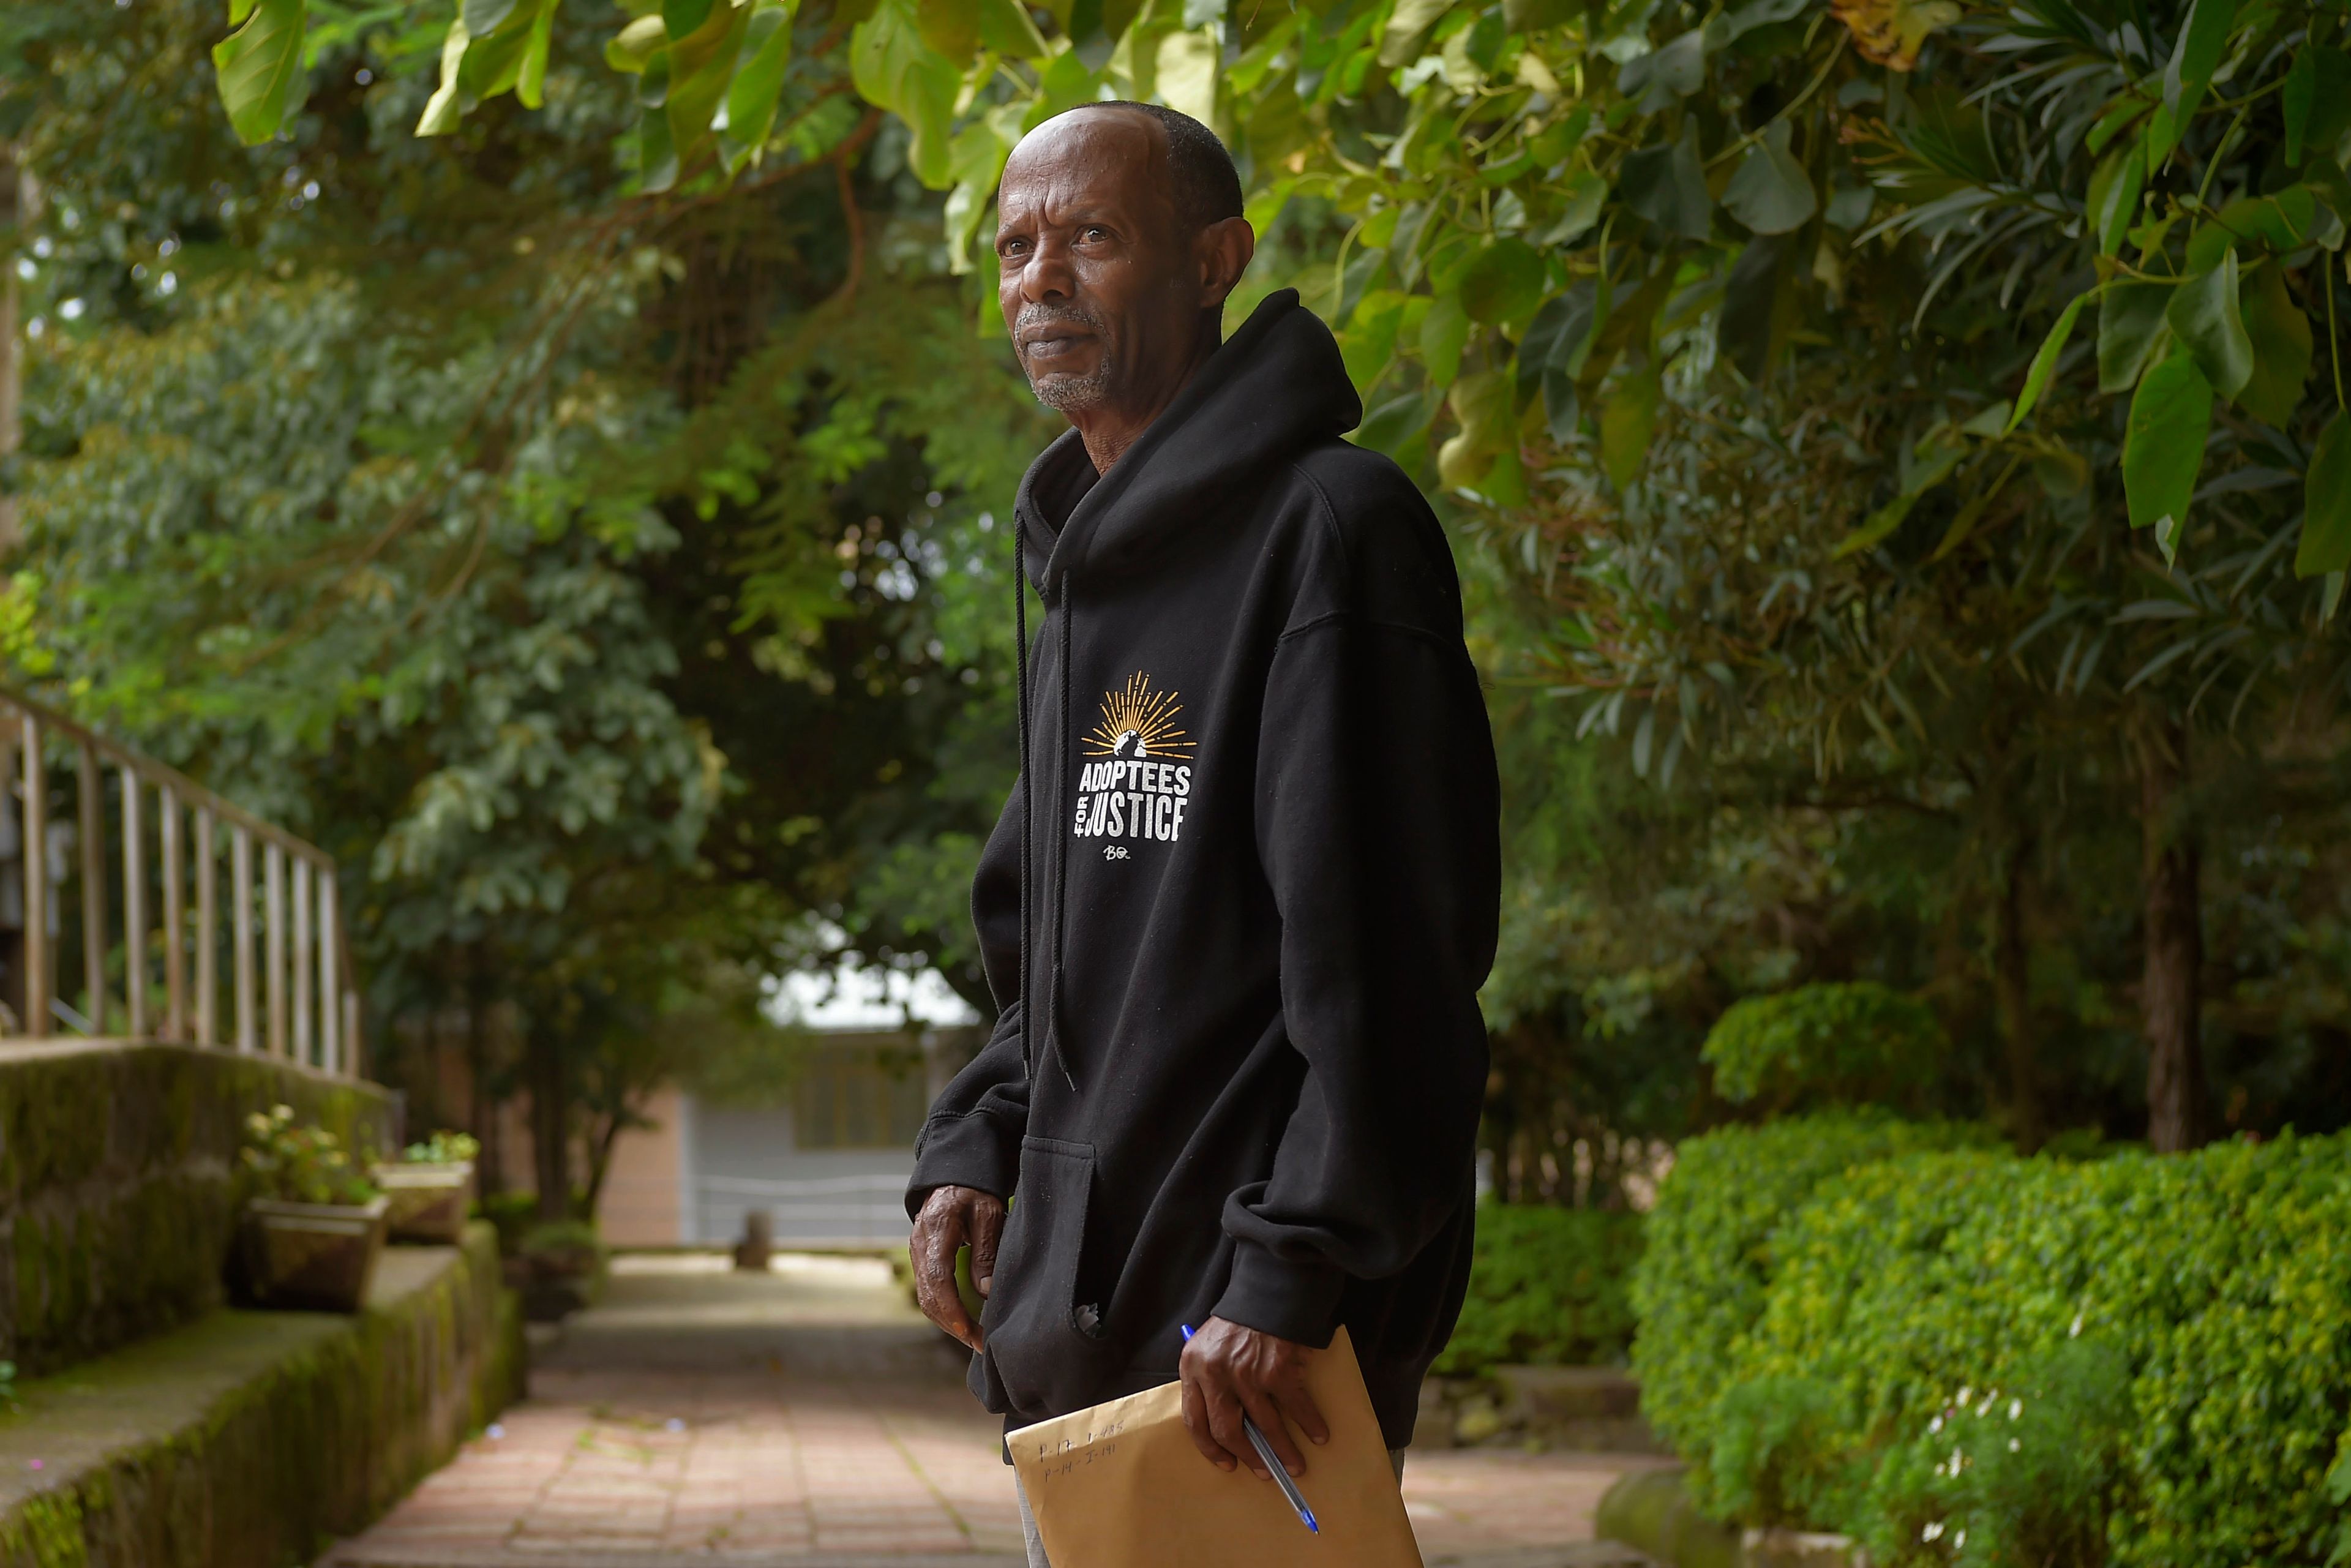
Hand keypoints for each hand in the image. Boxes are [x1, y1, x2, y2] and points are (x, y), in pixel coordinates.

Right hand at [909, 1184, 1004, 1351]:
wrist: (952, 1176)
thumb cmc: (974, 1191)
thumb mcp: (988, 1213)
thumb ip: (985, 1250)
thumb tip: (985, 1291)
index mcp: (936, 1229)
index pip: (938, 1277)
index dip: (952, 1309)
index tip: (969, 1331)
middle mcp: (919, 1244)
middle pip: (928, 1294)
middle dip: (952, 1323)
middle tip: (978, 1343)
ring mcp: (916, 1252)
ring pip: (925, 1296)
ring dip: (947, 1320)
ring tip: (973, 1337)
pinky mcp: (921, 1258)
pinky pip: (928, 1289)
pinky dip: (944, 1308)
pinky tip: (962, 1320)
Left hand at [1178, 1316, 1329, 1479]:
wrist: (1268, 1290)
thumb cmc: (1239, 1320)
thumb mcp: (1208, 1345)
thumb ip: (1208, 1378)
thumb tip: (1227, 1422)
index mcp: (1192, 1367)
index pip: (1194, 1420)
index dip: (1210, 1448)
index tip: (1226, 1463)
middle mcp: (1215, 1374)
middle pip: (1227, 1430)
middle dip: (1247, 1456)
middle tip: (1263, 1471)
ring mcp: (1246, 1375)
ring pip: (1265, 1426)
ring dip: (1283, 1451)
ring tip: (1295, 1466)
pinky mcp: (1277, 1371)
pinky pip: (1295, 1407)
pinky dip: (1310, 1424)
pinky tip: (1318, 1435)